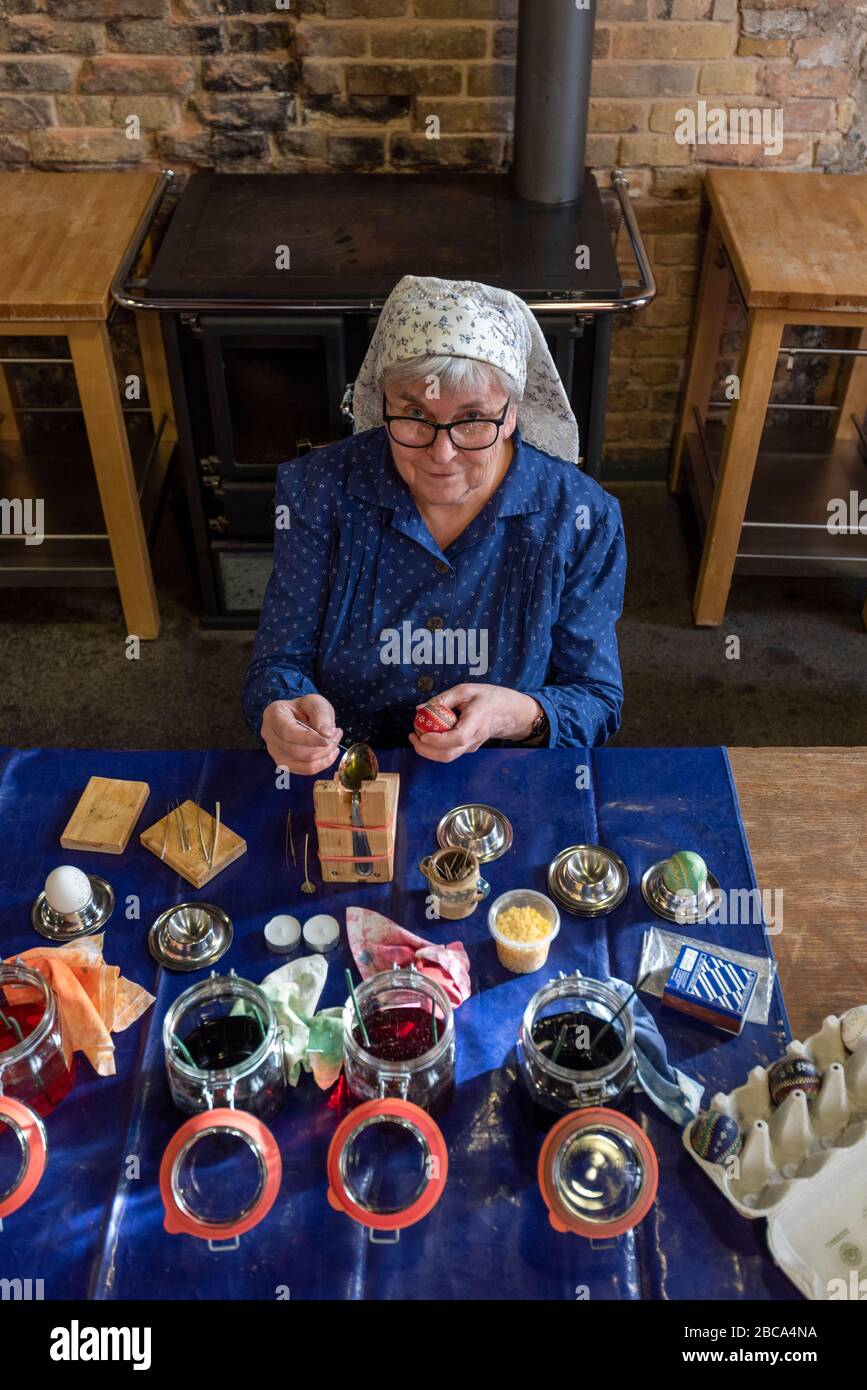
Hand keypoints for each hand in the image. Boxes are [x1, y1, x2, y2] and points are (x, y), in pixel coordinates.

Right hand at [261, 695, 342, 775]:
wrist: (300, 715)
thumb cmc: (305, 707)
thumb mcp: (315, 702)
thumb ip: (321, 714)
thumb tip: (326, 734)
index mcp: (273, 714)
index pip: (288, 732)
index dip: (309, 739)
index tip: (328, 739)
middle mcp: (269, 734)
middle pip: (294, 750)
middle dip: (320, 747)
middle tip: (336, 735)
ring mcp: (274, 751)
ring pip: (300, 762)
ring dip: (323, 756)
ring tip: (335, 743)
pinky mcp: (283, 763)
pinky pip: (303, 770)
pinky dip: (320, 765)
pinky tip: (330, 755)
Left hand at [409, 684, 539, 762]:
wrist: (508, 712)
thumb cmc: (488, 698)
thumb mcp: (466, 690)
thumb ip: (442, 699)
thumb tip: (420, 709)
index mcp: (476, 721)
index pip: (457, 738)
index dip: (438, 739)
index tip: (423, 734)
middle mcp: (474, 738)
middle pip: (448, 755)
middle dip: (426, 750)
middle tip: (412, 737)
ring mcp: (472, 746)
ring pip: (448, 757)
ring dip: (428, 750)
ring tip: (416, 735)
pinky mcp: (468, 748)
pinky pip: (450, 752)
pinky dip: (436, 747)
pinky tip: (429, 734)